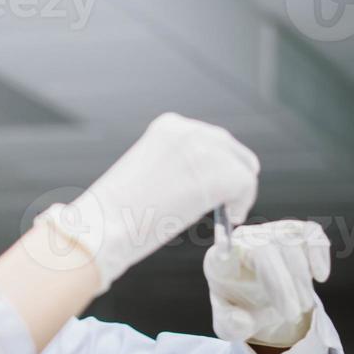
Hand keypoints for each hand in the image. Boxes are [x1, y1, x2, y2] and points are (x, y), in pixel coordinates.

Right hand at [34, 113, 259, 290]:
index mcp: (169, 126)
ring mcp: (207, 150)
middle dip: (230, 177)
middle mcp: (190, 130)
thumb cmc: (118, 211)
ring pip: (242, 167)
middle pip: (230, 149)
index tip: (211, 189)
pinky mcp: (221, 174)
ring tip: (226, 213)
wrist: (106, 226)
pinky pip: (247, 186)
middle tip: (226, 204)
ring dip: (238, 192)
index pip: (208, 139)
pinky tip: (229, 218)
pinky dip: (243, 203)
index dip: (215, 166)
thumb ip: (177, 167)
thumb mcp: (148, 173)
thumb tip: (203, 181)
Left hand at [204, 219, 330, 347]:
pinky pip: (310, 232)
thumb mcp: (230, 326)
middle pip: (264, 249)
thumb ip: (231, 325)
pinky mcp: (295, 231)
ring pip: (290, 243)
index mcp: (221, 261)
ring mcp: (270, 232)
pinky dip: (319, 254)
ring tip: (304, 305)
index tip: (252, 282)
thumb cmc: (241, 309)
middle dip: (282, 285)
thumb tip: (240, 320)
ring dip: (302, 278)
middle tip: (292, 314)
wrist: (263, 301)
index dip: (234, 259)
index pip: (225, 254)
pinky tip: (320, 276)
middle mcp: (244, 240)